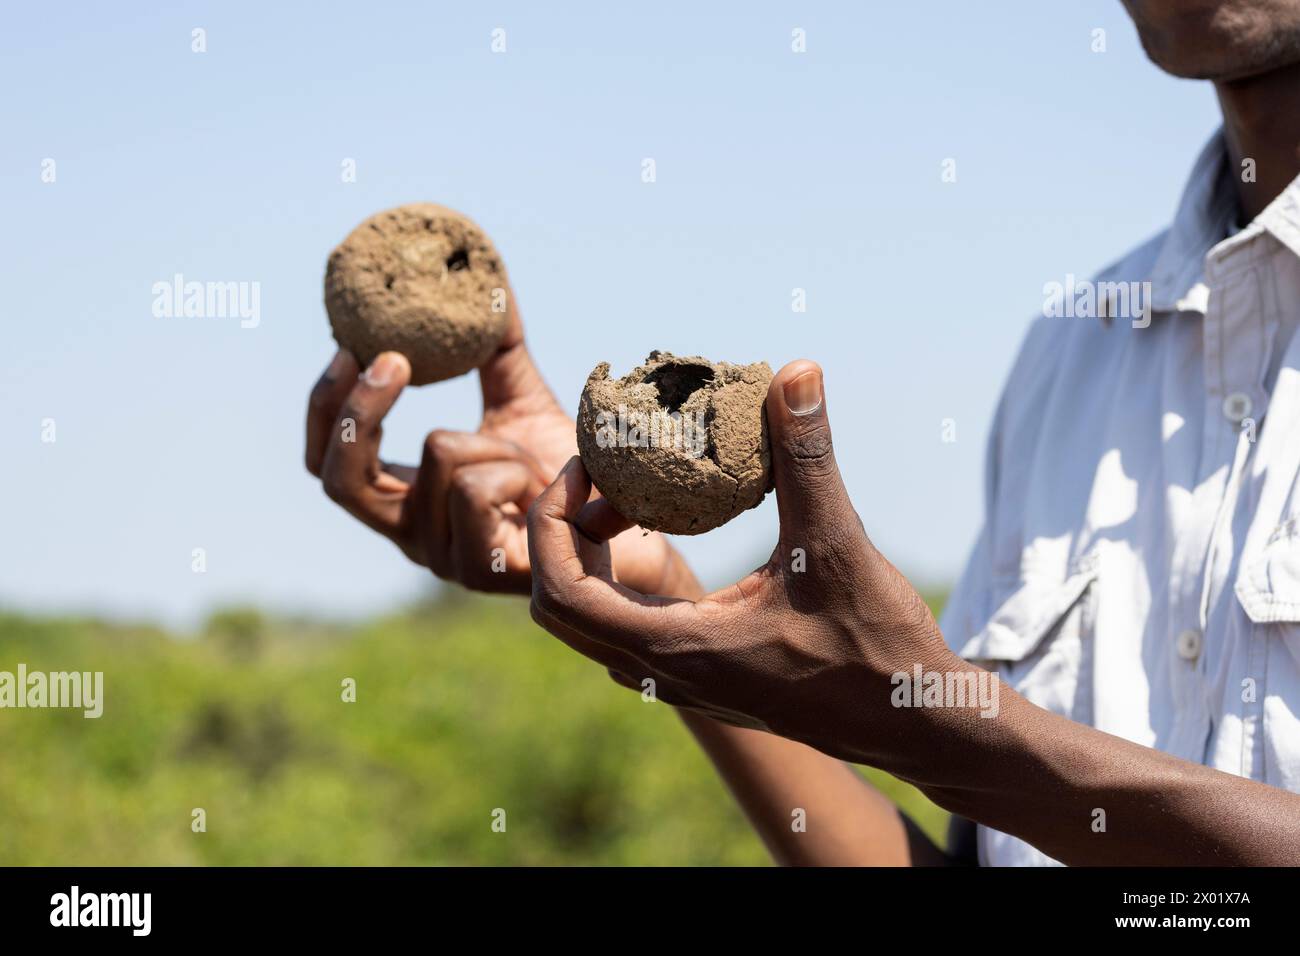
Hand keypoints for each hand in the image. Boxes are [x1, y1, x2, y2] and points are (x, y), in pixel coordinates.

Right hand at [304, 292, 679, 593]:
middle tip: (394, 357)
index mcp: (407, 499)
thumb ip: (493, 353)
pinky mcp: (479, 571)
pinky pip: (476, 486)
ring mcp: (442, 559)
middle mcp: (411, 535)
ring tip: (534, 462)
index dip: (326, 409)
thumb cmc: (571, 474)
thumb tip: (483, 280)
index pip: (328, 464)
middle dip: (361, 410)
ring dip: (495, 439)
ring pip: (437, 457)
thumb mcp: (520, 404)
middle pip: (341, 478)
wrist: (629, 530)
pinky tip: (548, 486)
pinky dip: (516, 467)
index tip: (347, 347)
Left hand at [525, 360, 959, 760]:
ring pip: (595, 624)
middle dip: (564, 537)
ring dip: (593, 560)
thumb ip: (807, 457)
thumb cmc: (877, 645)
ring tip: (632, 500)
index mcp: (677, 648)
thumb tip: (795, 371)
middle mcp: (665, 675)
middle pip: (561, 610)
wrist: (916, 723)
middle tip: (602, 479)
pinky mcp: (704, 682)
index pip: (562, 593)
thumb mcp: (838, 542)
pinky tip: (672, 535)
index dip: (550, 523)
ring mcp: (681, 685)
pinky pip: (629, 632)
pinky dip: (625, 583)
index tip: (582, 468)